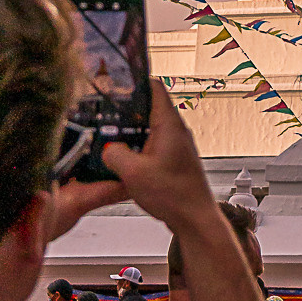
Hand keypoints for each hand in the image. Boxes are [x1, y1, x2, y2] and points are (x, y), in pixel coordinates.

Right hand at [98, 79, 215, 230]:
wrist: (194, 219)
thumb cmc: (175, 196)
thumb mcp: (133, 173)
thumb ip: (115, 154)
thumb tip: (107, 148)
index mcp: (169, 125)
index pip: (154, 88)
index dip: (135, 82)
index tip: (117, 82)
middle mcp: (176, 131)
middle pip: (149, 109)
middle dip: (127, 112)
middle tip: (106, 116)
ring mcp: (177, 145)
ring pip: (150, 129)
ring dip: (132, 134)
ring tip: (112, 140)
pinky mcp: (175, 160)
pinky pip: (153, 145)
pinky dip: (139, 149)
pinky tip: (126, 161)